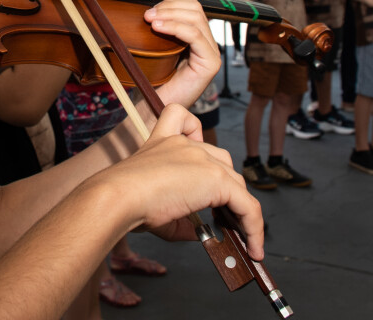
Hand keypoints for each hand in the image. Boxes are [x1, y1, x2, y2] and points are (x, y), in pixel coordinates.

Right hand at [98, 104, 263, 259]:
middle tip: (223, 218)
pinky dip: (254, 227)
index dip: (200, 146)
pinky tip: (253, 246)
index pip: (189, 125)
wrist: (118, 197)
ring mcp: (203, 159)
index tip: (198, 177)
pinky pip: (247, 205)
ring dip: (240, 208)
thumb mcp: (154, 204)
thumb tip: (201, 234)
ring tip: (242, 236)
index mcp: (165, 140)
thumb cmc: (125, 202)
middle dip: (225, 189)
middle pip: (222, 162)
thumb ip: (181, 217)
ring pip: (236, 183)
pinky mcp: (216, 179)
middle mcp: (186, 145)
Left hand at [144, 0, 220, 108]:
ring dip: (170, 15)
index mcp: (197, 38)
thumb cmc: (152, 80)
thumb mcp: (154, 48)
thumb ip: (158, 29)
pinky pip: (195, 36)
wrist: (154, 107)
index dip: (171, 3)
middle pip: (196, 9)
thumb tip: (147, 9)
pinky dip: (175, 27)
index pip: (191, 8)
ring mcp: (211, 53)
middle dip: (169, 7)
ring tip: (150, 20)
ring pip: (196, 19)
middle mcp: (208, 44)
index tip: (150, 10)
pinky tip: (158, 28)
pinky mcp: (210, 63)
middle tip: (147, 15)